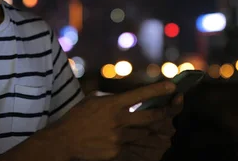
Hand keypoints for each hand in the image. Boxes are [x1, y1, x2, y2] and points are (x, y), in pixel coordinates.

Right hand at [50, 81, 176, 160]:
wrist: (65, 140)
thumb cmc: (79, 116)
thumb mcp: (94, 100)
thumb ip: (113, 98)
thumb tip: (129, 99)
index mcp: (113, 104)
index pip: (140, 94)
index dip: (158, 90)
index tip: (172, 86)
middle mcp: (118, 120)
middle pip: (150, 117)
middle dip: (165, 113)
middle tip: (172, 109)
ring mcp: (118, 138)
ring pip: (146, 134)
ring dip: (155, 131)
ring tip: (164, 128)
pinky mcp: (117, 152)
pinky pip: (135, 148)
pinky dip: (141, 145)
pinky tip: (146, 143)